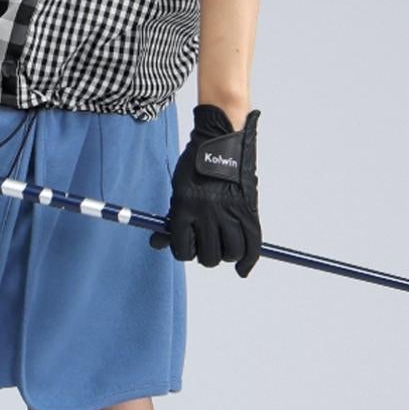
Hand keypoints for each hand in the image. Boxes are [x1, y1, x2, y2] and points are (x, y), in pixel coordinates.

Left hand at [149, 105, 261, 276]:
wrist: (219, 139)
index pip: (182, 249)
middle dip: (206, 254)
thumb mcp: (178, 191)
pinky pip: (252, 245)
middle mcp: (207, 212)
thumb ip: (171, 218)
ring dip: (226, 255)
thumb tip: (156, 243)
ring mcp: (230, 211)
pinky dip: (248, 261)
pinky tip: (241, 269)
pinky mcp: (248, 209)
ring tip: (224, 245)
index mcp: (184, 207)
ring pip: (230, 254)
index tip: (188, 246)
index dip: (184, 251)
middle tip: (207, 243)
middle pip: (208, 256)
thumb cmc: (195, 167)